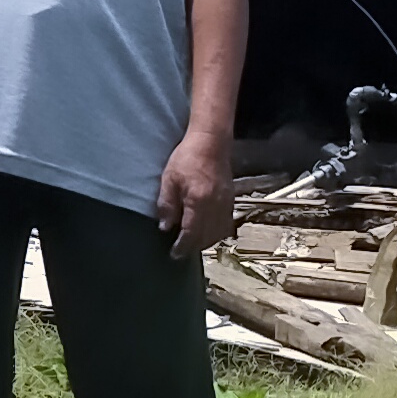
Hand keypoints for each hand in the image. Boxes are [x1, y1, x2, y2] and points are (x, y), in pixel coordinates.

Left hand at [155, 130, 234, 255]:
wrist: (211, 143)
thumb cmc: (187, 158)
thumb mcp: (169, 180)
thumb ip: (167, 205)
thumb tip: (165, 227)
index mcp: (198, 202)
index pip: (191, 233)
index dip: (182, 247)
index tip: (174, 254)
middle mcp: (215, 207)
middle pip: (206, 237)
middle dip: (193, 247)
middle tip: (180, 252)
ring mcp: (226, 204)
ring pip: (218, 233)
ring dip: (205, 242)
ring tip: (192, 244)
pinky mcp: (231, 200)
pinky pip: (226, 224)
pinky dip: (217, 233)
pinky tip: (207, 232)